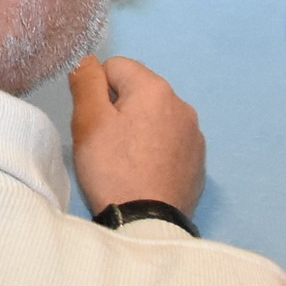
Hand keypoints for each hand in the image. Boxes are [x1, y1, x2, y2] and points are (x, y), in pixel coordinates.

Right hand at [69, 53, 206, 215]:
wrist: (148, 223)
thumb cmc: (113, 167)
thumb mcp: (88, 120)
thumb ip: (86, 81)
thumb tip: (89, 61)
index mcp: (155, 89)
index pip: (115, 67)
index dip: (97, 90)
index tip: (94, 121)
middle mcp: (182, 105)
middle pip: (138, 91)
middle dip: (119, 107)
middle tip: (106, 141)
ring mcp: (195, 134)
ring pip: (155, 116)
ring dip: (139, 127)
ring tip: (126, 159)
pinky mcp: (198, 160)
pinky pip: (170, 140)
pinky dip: (156, 148)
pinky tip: (145, 171)